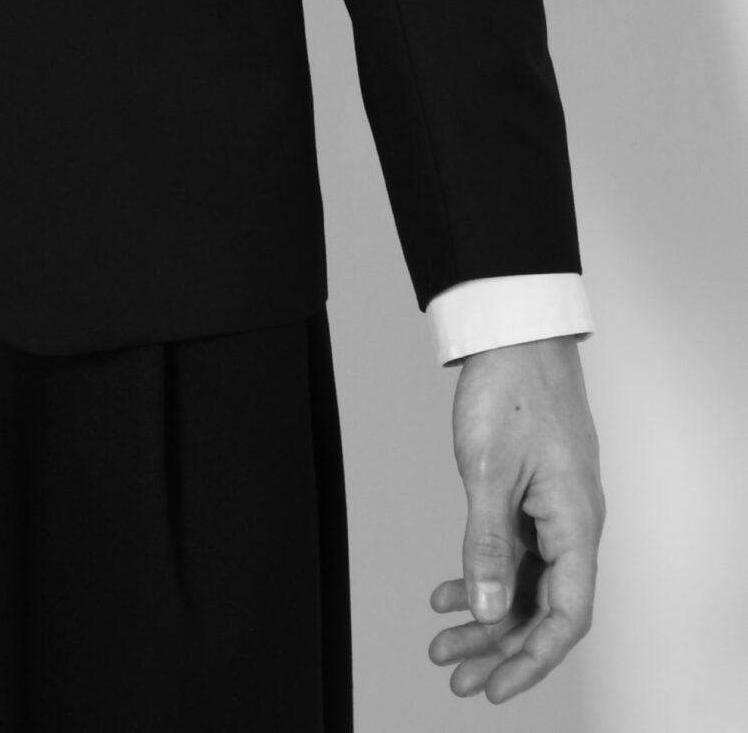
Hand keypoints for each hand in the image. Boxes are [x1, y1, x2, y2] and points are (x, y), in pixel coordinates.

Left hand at [428, 335, 603, 702]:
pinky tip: (447, 592)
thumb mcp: (489, 470)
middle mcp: (573, 524)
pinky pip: (515, 552)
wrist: (515, 331)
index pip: (567, 616)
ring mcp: (555, 509)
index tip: (496, 688)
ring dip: (486, 616)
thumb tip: (489, 610)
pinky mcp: (535, 493)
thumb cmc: (511, 390)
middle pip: (543, 607)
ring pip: (526, 583)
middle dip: (499, 648)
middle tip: (455, 675)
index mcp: (576, 524)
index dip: (533, 659)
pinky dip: (483, 575)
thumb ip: (488, 544)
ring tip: (442, 642)